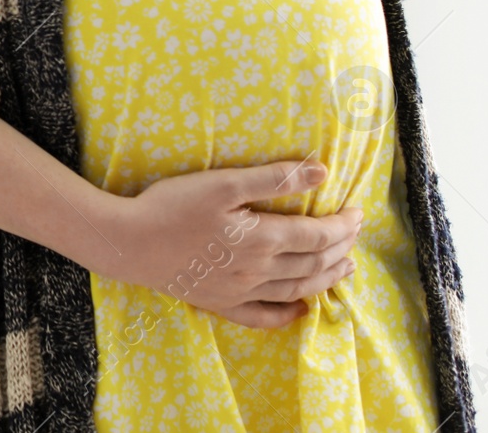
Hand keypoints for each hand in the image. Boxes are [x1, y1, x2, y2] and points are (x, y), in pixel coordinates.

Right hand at [92, 158, 362, 328]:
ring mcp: (241, 292)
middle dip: (341, 250)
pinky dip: (288, 315)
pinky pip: (264, 316)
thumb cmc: (172, 206)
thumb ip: (273, 178)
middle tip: (354, 236)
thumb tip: (320, 171)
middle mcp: (260, 271)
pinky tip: (300, 311)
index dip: (343, 226)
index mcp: (263, 239)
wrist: (129, 243)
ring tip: (344, 269)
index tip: (358, 213)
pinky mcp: (221, 304)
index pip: (318, 235)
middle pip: (314, 264)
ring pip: (297, 290)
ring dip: (326, 279)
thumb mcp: (223, 183)